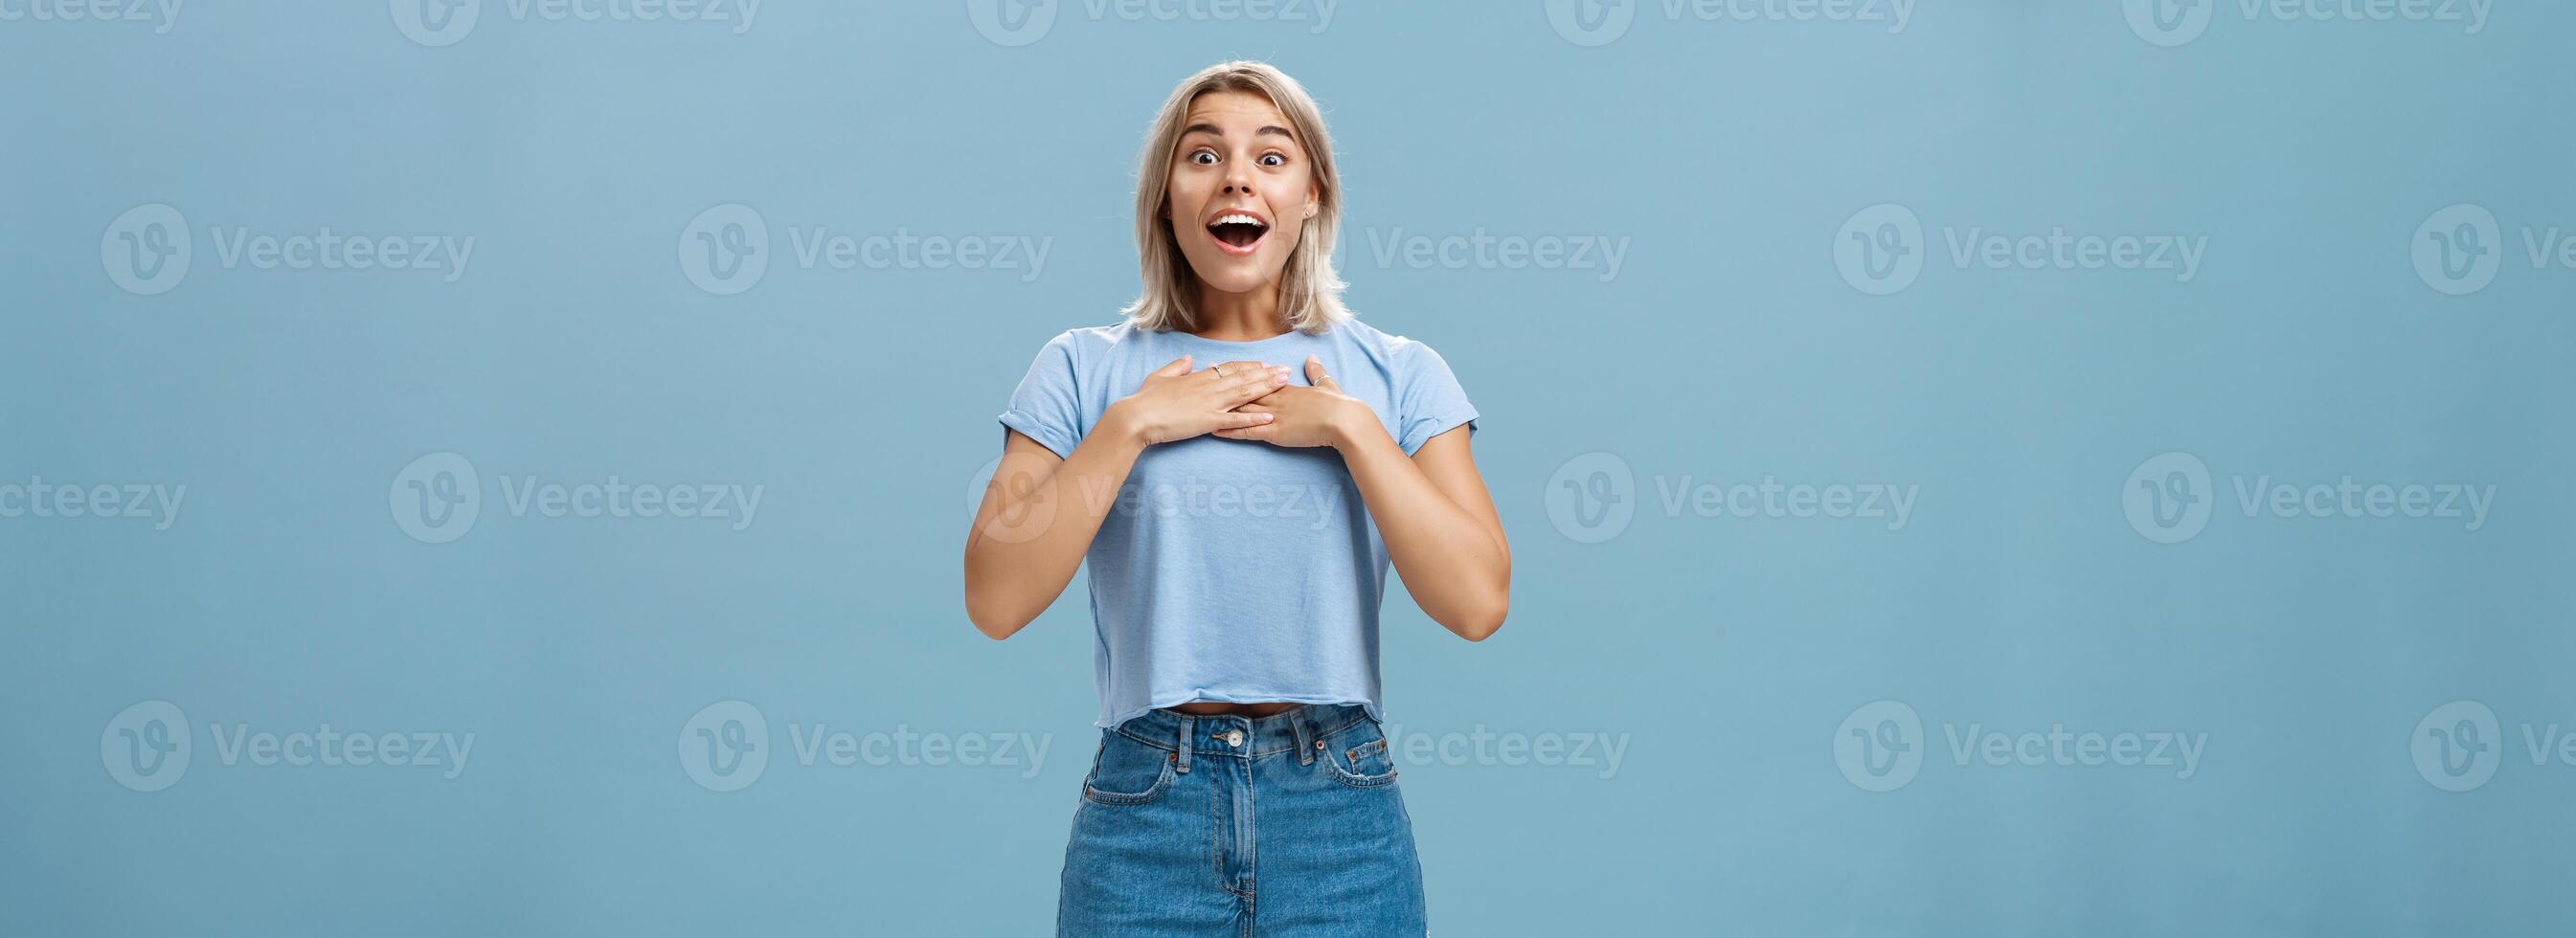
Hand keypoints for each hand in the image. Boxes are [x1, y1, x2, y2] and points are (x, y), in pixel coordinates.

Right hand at [1103, 355, 1289, 445]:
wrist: (1137, 416)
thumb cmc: (1145, 398)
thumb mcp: (1160, 376)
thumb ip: (1176, 367)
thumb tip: (1188, 359)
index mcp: (1198, 377)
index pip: (1229, 368)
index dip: (1248, 366)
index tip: (1264, 363)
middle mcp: (1208, 387)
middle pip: (1243, 377)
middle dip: (1266, 373)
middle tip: (1286, 370)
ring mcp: (1210, 403)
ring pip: (1244, 393)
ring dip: (1266, 388)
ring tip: (1284, 384)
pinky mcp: (1208, 420)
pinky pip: (1236, 419)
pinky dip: (1254, 418)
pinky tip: (1270, 417)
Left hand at [1214, 355, 1367, 448]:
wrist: (1344, 420)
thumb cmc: (1339, 404)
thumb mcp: (1327, 384)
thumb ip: (1317, 372)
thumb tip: (1312, 359)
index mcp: (1286, 389)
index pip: (1256, 379)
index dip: (1238, 375)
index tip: (1222, 368)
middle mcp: (1275, 399)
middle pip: (1243, 390)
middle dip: (1221, 386)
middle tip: (1202, 379)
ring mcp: (1273, 415)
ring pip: (1240, 410)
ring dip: (1220, 408)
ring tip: (1200, 404)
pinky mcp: (1275, 432)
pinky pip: (1247, 432)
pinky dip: (1229, 431)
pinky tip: (1214, 430)